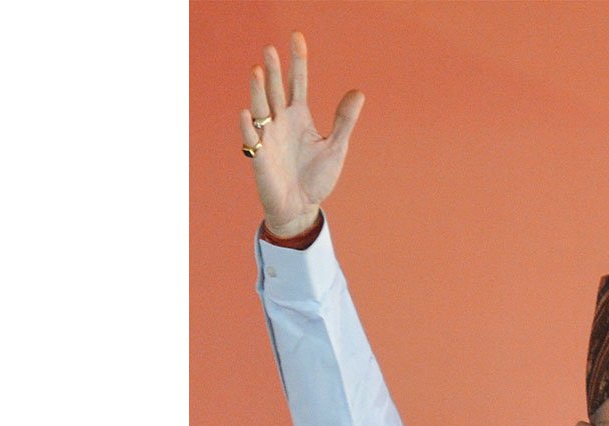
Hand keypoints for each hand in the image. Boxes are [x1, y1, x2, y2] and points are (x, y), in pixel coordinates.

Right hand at [240, 32, 364, 238]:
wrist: (301, 206)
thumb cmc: (316, 177)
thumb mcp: (336, 147)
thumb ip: (344, 120)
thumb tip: (358, 92)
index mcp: (300, 117)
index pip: (298, 83)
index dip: (297, 61)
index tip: (297, 36)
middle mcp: (281, 122)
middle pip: (276, 91)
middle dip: (274, 71)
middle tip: (270, 49)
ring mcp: (269, 138)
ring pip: (262, 109)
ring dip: (258, 92)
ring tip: (258, 72)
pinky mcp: (260, 157)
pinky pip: (253, 139)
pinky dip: (250, 127)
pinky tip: (249, 113)